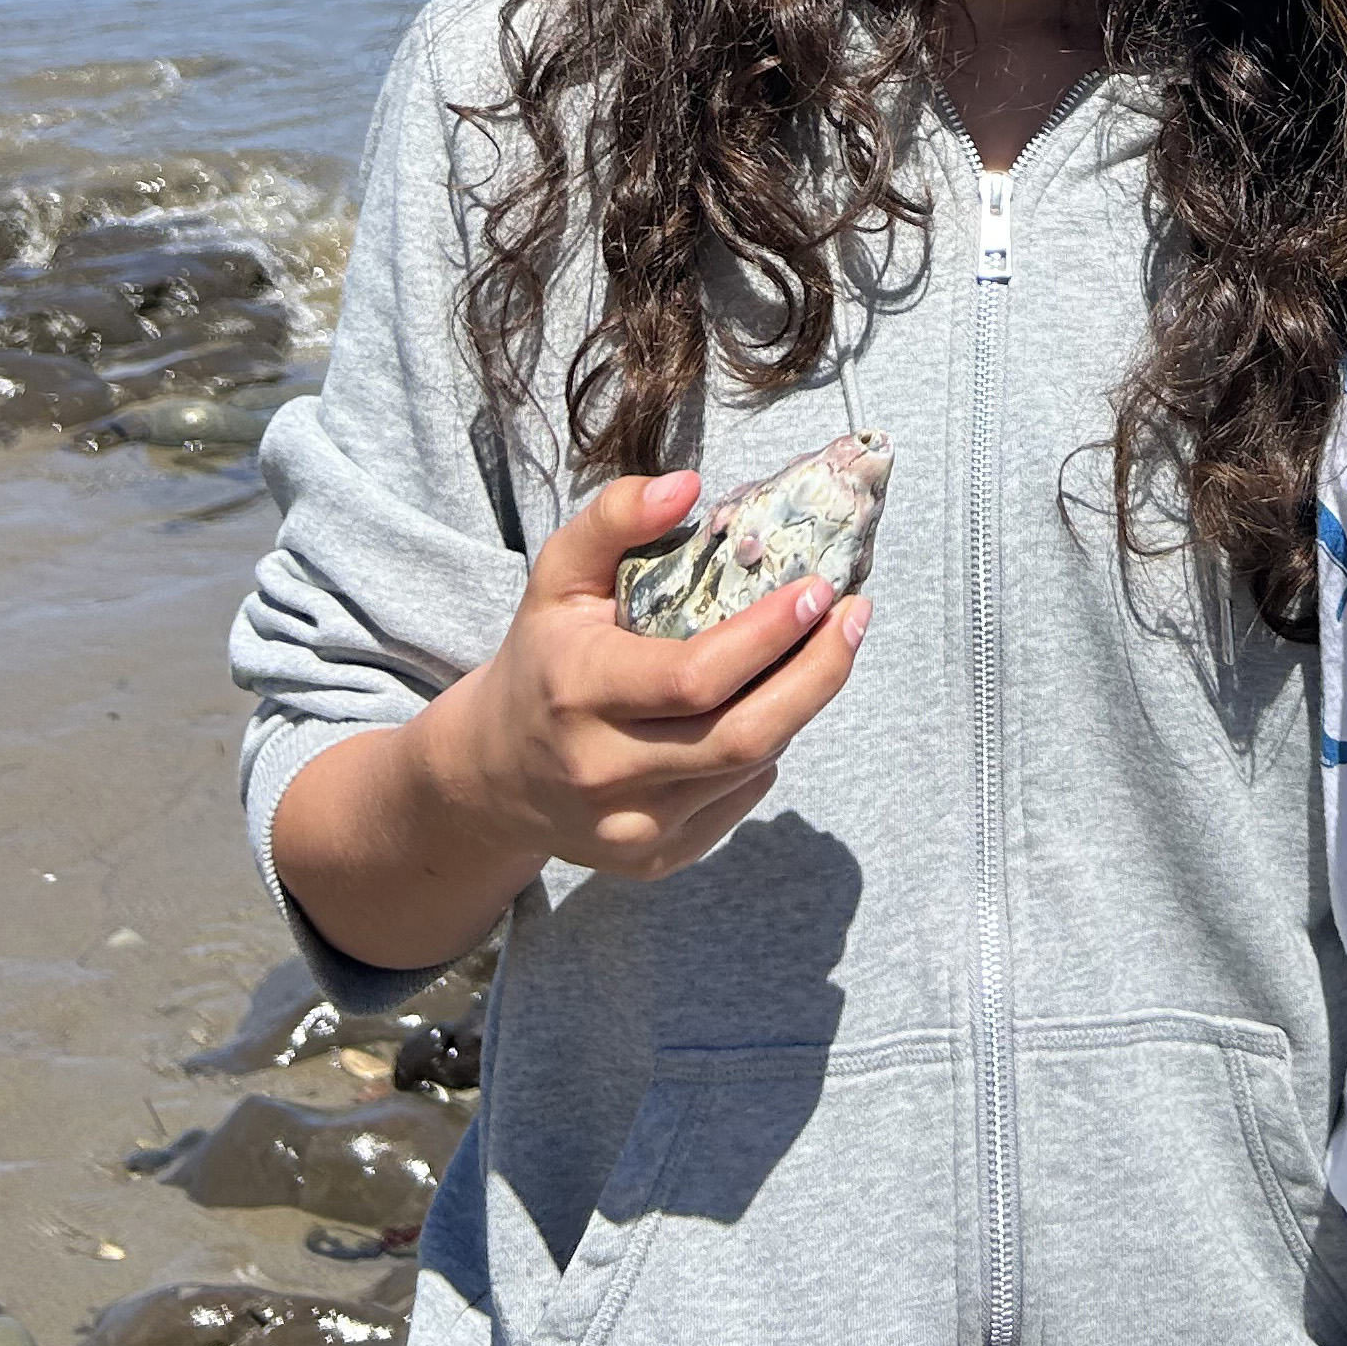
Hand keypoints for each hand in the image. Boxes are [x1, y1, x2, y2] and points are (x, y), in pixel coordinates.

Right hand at [271, 467, 872, 970]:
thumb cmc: (542, 657)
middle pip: (743, 736)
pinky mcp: (655, 861)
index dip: (770, 636)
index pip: (696, 676)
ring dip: (801, 704)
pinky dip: (767, 748)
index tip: (819, 589)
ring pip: (750, 767)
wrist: (491, 775)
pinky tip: (772, 704)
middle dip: (817, 674)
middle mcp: (603, 773)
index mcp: (578, 693)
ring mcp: (631, 829)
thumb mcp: (557, 576)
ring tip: (826, 647)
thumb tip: (688, 484)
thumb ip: (615, 517)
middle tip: (855, 617)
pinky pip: (739, 801)